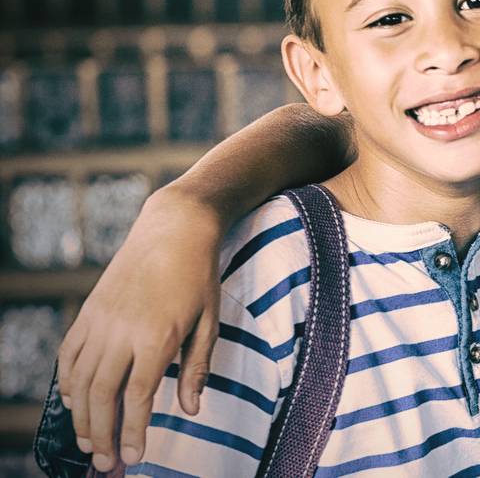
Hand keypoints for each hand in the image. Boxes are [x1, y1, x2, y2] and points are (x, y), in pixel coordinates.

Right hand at [57, 188, 222, 471]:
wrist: (174, 228)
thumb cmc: (199, 276)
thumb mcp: (210, 322)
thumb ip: (196, 368)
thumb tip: (190, 409)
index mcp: (156, 336)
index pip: (137, 398)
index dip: (133, 432)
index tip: (134, 457)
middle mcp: (121, 331)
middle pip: (102, 396)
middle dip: (101, 435)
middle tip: (106, 463)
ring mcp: (100, 320)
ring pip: (80, 380)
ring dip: (82, 417)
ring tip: (89, 442)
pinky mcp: (88, 311)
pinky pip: (69, 355)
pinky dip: (68, 383)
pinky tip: (75, 403)